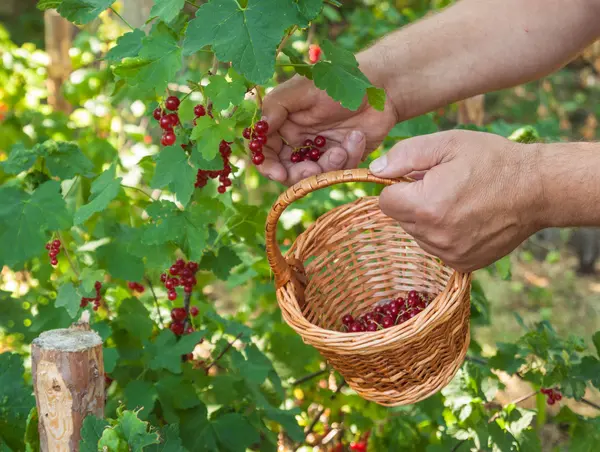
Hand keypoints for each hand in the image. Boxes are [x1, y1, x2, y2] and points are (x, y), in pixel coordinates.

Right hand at [260, 70, 398, 185]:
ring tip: (341, 150)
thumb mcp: (302, 88)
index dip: (268, 166)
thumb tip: (259, 129)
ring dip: (327, 167)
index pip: (266, 151)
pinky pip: (340, 171)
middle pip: (287, 171)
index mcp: (284, 124)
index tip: (278, 174)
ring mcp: (321, 152)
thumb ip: (276, 107)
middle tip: (312, 170)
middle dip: (299, 175)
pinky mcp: (343, 159)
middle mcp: (299, 141)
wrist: (380, 86)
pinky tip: (357, 138)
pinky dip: (349, 158)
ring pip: (315, 176)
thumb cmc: (338, 81)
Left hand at [369, 130, 542, 271]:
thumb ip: (404, 155)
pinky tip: (467, 219)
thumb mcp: (447, 144)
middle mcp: (434, 236)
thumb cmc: (492, 161)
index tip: (418, 178)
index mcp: (425, 206)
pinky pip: (437, 249)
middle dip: (413, 202)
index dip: (398, 186)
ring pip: (418, 235)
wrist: (538, 189)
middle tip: (444, 186)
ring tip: (458, 201)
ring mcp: (450, 254)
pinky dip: (444, 235)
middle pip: (401, 219)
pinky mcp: (463, 264)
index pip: (385, 202)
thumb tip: (375, 171)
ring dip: (428, 220)